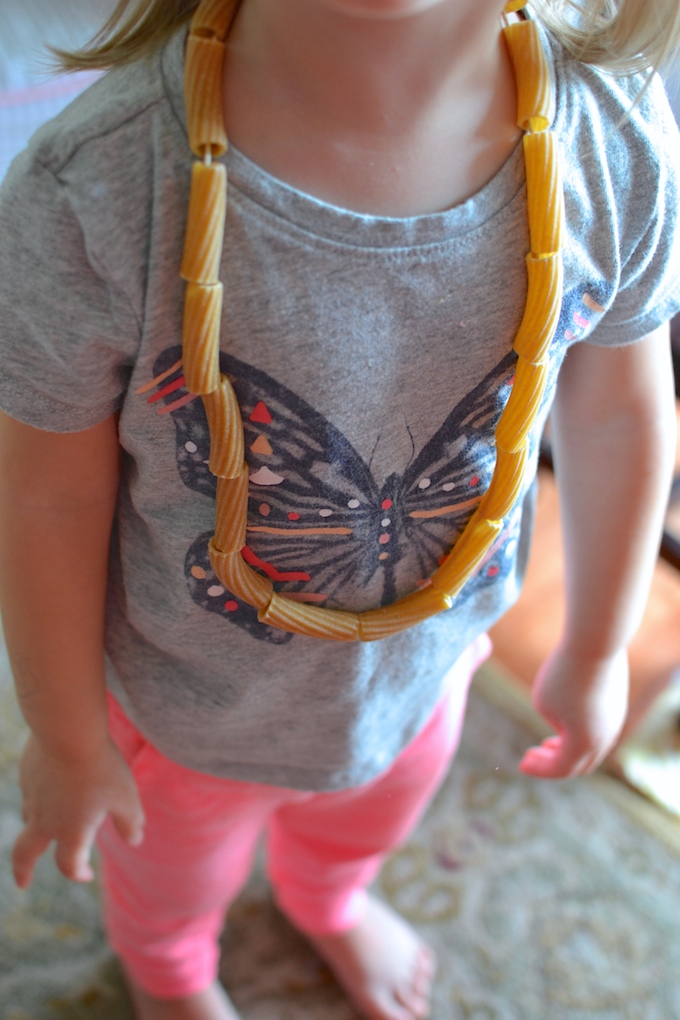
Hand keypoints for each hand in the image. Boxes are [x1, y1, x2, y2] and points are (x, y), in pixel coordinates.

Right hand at [12, 733, 144, 887]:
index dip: (79, 873)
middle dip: (23, 871)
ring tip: (46, 826)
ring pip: (28, 820)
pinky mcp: (27, 774)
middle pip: (25, 854)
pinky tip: (49, 785)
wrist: (68, 731)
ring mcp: (32, 797)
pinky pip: (30, 792)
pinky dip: (39, 797)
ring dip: (35, 829)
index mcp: (71, 832)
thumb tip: (135, 841)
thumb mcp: (126, 798)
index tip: (86, 874)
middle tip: (23, 882)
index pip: (69, 865)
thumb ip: (131, 823)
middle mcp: (46, 820)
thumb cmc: (101, 768)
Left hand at [519, 645, 628, 779]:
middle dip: (554, 764)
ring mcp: (615, 721)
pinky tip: (566, 723)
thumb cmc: (564, 672)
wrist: (596, 642)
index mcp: (584, 744)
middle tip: (533, 758)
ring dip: (570, 750)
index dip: (539, 769)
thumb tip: (564, 722)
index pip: (560, 768)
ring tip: (548, 744)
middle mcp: (605, 738)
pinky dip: (582, 734)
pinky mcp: (617, 704)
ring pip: (592, 748)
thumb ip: (552, 719)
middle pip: (579, 765)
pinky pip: (599, 729)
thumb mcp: (543, 701)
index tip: (521, 764)